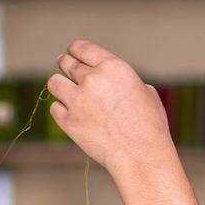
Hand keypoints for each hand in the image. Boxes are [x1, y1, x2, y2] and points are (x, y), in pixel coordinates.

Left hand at [48, 41, 174, 176]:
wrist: (141, 156)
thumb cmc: (150, 127)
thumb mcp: (146, 92)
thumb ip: (125, 81)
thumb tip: (116, 84)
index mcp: (112, 67)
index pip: (82, 48)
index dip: (74, 49)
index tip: (71, 52)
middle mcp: (92, 79)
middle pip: (66, 63)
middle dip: (64, 63)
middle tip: (63, 66)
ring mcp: (78, 100)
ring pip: (54, 83)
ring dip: (59, 85)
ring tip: (64, 90)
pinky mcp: (69, 122)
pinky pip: (55, 108)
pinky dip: (61, 110)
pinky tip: (69, 113)